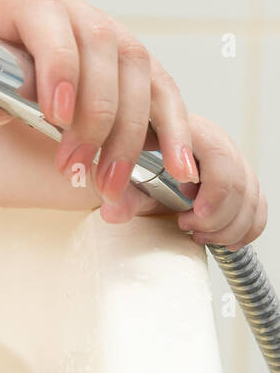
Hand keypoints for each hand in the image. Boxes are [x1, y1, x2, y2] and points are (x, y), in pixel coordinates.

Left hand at [0, 0, 196, 205]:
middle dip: (94, 118)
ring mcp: (101, 27)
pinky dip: (170, 127)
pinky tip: (176, 166)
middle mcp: (68, 7)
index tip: (55, 117)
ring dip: (130, 133)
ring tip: (111, 182)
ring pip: (137, 71)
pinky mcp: (121, 57)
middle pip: (102, 51)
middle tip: (74, 168)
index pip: (49, 23)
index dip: (59, 69)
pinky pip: (157, 87)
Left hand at [95, 114, 266, 250]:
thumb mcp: (125, 175)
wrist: (141, 159)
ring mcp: (234, 162)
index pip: (219, 157)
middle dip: (215, 215)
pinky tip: (225, 242)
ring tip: (197, 234)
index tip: (191, 214)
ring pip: (251, 197)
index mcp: (190, 131)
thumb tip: (112, 212)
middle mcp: (217, 143)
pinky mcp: (242, 182)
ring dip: (228, 226)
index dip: (212, 191)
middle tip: (186, 225)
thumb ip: (122, 194)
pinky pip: (258, 207)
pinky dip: (246, 229)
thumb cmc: (136, 160)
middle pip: (238, 182)